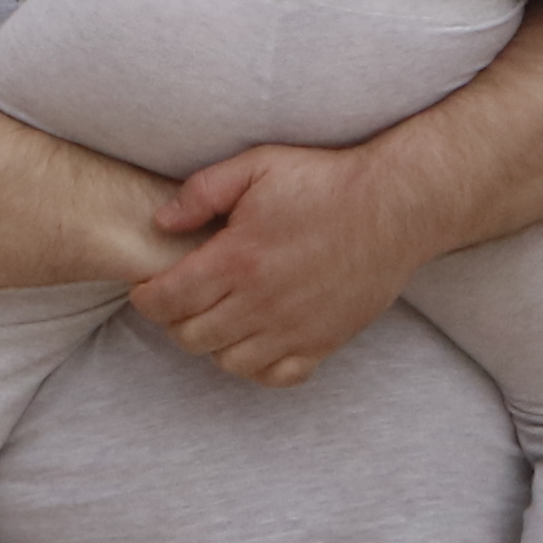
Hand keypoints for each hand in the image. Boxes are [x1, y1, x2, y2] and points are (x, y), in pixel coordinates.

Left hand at [125, 143, 423, 384]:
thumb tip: (160, 222)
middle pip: (190, 336)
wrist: (395, 206)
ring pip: (228, 362)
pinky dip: (258, 366)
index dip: (147, 298)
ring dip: (214, 343)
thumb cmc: (324, 182)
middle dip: (174, 320)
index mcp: (239, 258)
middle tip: (184, 298)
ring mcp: (295, 327)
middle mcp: (263, 301)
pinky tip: (256, 339)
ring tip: (219, 316)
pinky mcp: (324, 342)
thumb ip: (201, 191)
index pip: (167, 300)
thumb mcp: (257, 165)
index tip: (150, 286)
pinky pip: (276, 376)